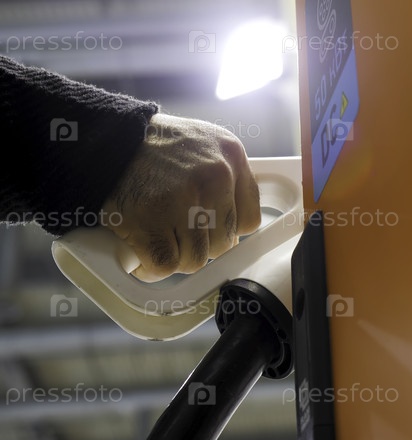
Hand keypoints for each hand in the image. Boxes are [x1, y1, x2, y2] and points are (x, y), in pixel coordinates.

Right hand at [102, 113, 260, 281]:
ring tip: (157, 238)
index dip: (225, 231)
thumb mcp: (203, 145)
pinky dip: (150, 268)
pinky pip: (165, 266)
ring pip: (196, 259)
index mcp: (231, 155)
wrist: (102, 138)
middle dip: (198, 245)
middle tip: (174, 232)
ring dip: (175, 256)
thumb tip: (234, 232)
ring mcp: (183, 198)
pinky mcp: (150, 218)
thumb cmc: (151, 147)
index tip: (207, 230)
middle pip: (223, 244)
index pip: (249, 220)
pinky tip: (142, 253)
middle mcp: (215, 175)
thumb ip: (225, 180)